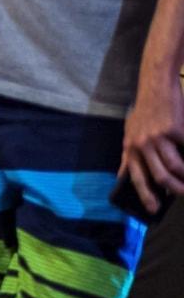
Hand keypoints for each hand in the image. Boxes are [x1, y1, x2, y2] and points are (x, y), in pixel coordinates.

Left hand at [120, 72, 183, 214]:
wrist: (156, 88)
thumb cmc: (145, 113)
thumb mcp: (129, 134)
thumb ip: (128, 156)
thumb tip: (122, 175)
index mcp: (131, 148)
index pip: (136, 177)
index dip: (145, 195)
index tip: (152, 209)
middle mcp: (143, 145)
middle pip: (160, 175)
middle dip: (174, 189)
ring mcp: (159, 138)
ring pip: (175, 166)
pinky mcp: (175, 130)